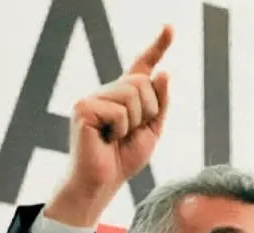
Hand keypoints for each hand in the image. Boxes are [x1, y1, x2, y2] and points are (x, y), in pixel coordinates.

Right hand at [45, 25, 172, 226]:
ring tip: (116, 138)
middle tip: (129, 133)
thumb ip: (159, 103)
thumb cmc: (123, 161)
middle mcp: (106, 92)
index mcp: (123, 96)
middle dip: (147, 111)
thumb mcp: (151, 132)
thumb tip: (164, 72)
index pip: (142, 67)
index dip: (157, 47)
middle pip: (142, 82)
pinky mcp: (83, 108)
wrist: (102, 183)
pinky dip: (119, 129)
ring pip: (133, 94)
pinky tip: (105, 139)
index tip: (170, 28)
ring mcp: (93, 98)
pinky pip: (119, 110)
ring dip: (133, 122)